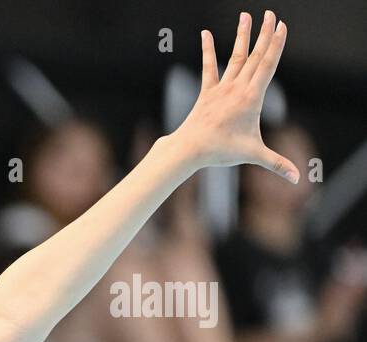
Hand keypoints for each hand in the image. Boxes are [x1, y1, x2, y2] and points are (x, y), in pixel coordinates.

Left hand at [174, 11, 297, 182]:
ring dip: (241, 36)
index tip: (281, 26)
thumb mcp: (253, 155)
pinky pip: (208, 67)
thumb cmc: (221, 152)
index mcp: (252, 97)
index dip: (275, 45)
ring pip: (234, 57)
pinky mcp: (207, 92)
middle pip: (254, 56)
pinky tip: (205, 34)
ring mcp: (221, 88)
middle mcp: (237, 88)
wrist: (190, 150)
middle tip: (271, 14)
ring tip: (246, 16)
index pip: (267, 65)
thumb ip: (276, 164)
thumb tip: (297, 179)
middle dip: (264, 34)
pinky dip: (207, 50)